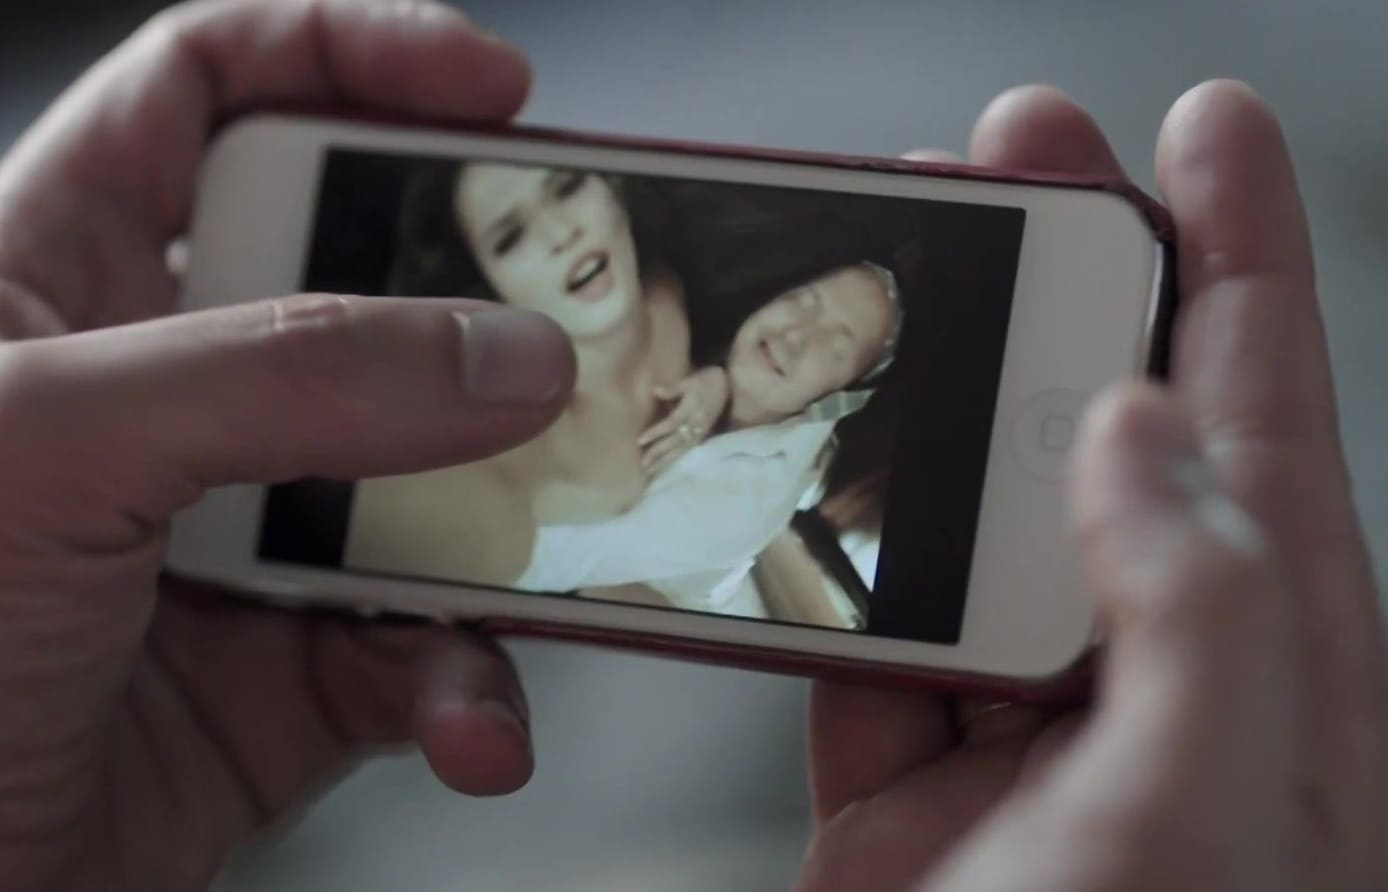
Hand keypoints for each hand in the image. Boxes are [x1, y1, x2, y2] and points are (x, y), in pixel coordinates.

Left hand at [0, 3, 573, 890]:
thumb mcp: (40, 451)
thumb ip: (282, 377)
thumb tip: (497, 356)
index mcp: (56, 286)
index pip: (209, 95)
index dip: (351, 57)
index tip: (491, 90)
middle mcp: (163, 399)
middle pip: (366, 287)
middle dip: (480, 308)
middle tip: (573, 328)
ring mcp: (242, 536)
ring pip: (432, 480)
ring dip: (505, 530)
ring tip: (544, 556)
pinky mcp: (296, 668)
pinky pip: (429, 644)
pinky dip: (469, 684)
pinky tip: (464, 717)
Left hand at [637, 365, 729, 476]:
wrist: (725, 386)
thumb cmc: (704, 381)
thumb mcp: (689, 381)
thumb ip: (672, 388)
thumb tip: (654, 391)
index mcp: (692, 409)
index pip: (672, 423)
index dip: (656, 432)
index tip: (640, 440)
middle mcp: (696, 424)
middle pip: (675, 441)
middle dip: (659, 452)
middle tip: (643, 463)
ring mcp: (700, 432)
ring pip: (681, 449)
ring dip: (665, 461)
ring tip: (650, 471)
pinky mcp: (702, 437)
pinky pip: (687, 451)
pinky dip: (675, 460)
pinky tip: (664, 468)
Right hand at [798, 82, 1387, 890]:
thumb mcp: (1199, 829)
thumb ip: (1195, 618)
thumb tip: (1132, 432)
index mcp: (1268, 671)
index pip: (1263, 410)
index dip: (1233, 250)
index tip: (1194, 126)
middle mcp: (1150, 680)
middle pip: (1105, 426)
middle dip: (1068, 273)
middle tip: (1012, 152)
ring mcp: (1021, 728)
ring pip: (973, 515)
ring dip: (931, 397)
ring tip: (891, 281)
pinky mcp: (908, 781)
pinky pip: (861, 634)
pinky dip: (824, 554)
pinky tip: (800, 487)